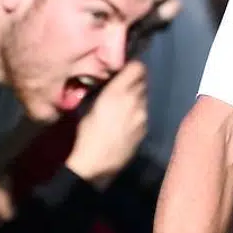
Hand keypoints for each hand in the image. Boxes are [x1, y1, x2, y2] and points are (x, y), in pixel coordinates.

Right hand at [66, 61, 147, 188]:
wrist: (98, 164)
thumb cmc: (87, 134)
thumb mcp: (91, 107)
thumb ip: (107, 92)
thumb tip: (114, 85)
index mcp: (118, 92)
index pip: (138, 67)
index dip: (132, 67)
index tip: (124, 71)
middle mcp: (135, 100)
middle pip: (143, 81)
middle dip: (135, 81)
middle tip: (123, 86)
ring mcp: (143, 115)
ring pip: (144, 97)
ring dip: (136, 96)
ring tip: (124, 105)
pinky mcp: (145, 128)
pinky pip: (144, 112)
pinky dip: (137, 112)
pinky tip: (126, 121)